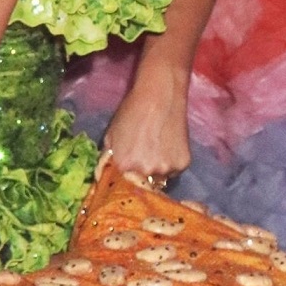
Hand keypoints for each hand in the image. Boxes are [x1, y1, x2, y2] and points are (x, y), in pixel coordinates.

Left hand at [101, 69, 190, 189]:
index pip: (119, 189)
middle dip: (138, 179)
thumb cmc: (131, 113)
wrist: (160, 95)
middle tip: (140, 161)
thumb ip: (105, 162)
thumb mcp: (110, 137)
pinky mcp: (183, 164)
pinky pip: (173, 173)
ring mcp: (166, 170)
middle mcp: (145, 172)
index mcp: (124, 166)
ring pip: (158, 182)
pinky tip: (167, 147)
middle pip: (140, 187)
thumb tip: (102, 180)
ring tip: (154, 151)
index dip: (121, 184)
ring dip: (155, 173)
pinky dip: (169, 165)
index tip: (123, 178)